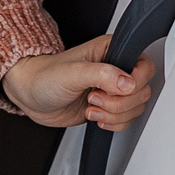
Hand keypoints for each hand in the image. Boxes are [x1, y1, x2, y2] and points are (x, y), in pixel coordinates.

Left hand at [0, 35, 155, 130]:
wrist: (29, 95)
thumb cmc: (44, 76)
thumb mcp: (72, 72)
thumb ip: (101, 74)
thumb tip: (128, 82)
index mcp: (111, 50)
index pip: (145, 66)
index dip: (135, 82)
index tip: (114, 88)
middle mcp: (115, 69)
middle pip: (142, 92)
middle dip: (118, 102)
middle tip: (94, 97)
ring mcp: (112, 90)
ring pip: (135, 108)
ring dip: (114, 114)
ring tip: (90, 107)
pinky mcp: (108, 107)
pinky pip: (126, 120)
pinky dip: (113, 124)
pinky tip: (95, 117)